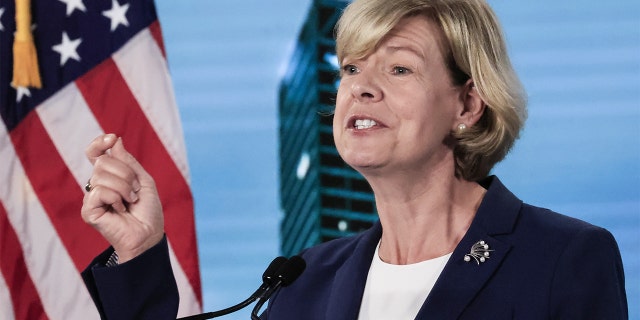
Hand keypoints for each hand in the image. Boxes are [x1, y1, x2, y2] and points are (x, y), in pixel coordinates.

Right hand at [81, 134, 163, 262]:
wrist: (149, 234)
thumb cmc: (147, 210)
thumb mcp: (143, 180)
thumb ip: (128, 161)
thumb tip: (115, 140)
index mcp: (110, 176)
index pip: (95, 153)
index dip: (99, 143)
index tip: (111, 138)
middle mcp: (97, 185)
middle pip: (103, 162)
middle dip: (125, 173)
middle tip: (135, 190)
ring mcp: (91, 197)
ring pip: (102, 175)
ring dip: (124, 187)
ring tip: (130, 201)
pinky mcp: (88, 210)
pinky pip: (99, 191)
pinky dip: (115, 197)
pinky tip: (120, 209)